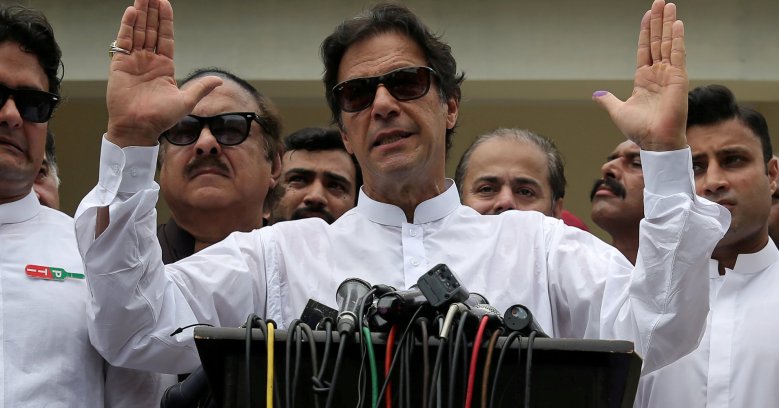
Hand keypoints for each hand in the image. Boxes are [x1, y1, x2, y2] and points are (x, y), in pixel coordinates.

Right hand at [106, 0, 221, 146]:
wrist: (139, 127)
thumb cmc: (161, 118)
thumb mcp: (186, 101)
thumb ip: (200, 87)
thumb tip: (218, 80)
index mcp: (164, 67)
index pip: (165, 38)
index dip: (165, 21)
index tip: (165, 3)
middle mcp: (149, 61)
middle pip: (150, 30)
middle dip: (152, 11)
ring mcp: (134, 61)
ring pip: (138, 31)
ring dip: (140, 13)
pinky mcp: (120, 64)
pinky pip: (124, 41)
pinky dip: (127, 26)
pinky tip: (132, 12)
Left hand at [593, 0, 686, 151]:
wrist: (654, 141)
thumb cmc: (639, 129)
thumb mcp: (618, 111)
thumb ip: (609, 100)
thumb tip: (597, 95)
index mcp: (644, 79)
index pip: (645, 49)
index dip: (646, 32)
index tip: (647, 15)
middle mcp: (658, 73)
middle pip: (658, 41)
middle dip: (658, 21)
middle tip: (660, 1)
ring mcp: (669, 74)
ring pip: (668, 43)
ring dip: (668, 24)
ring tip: (668, 5)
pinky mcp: (678, 78)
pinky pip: (678, 54)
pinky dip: (678, 38)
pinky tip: (677, 23)